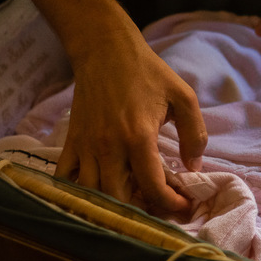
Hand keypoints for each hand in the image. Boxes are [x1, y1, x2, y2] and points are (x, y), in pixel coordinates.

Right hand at [55, 25, 205, 213]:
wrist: (105, 50)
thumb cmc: (148, 72)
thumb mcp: (184, 96)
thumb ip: (195, 134)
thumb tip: (193, 167)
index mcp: (138, 136)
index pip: (152, 186)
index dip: (170, 203)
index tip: (182, 205)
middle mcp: (109, 146)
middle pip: (118, 198)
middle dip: (141, 209)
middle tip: (158, 205)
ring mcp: (86, 146)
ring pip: (92, 194)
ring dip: (112, 204)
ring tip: (133, 200)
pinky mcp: (72, 141)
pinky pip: (65, 178)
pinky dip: (78, 192)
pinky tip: (98, 192)